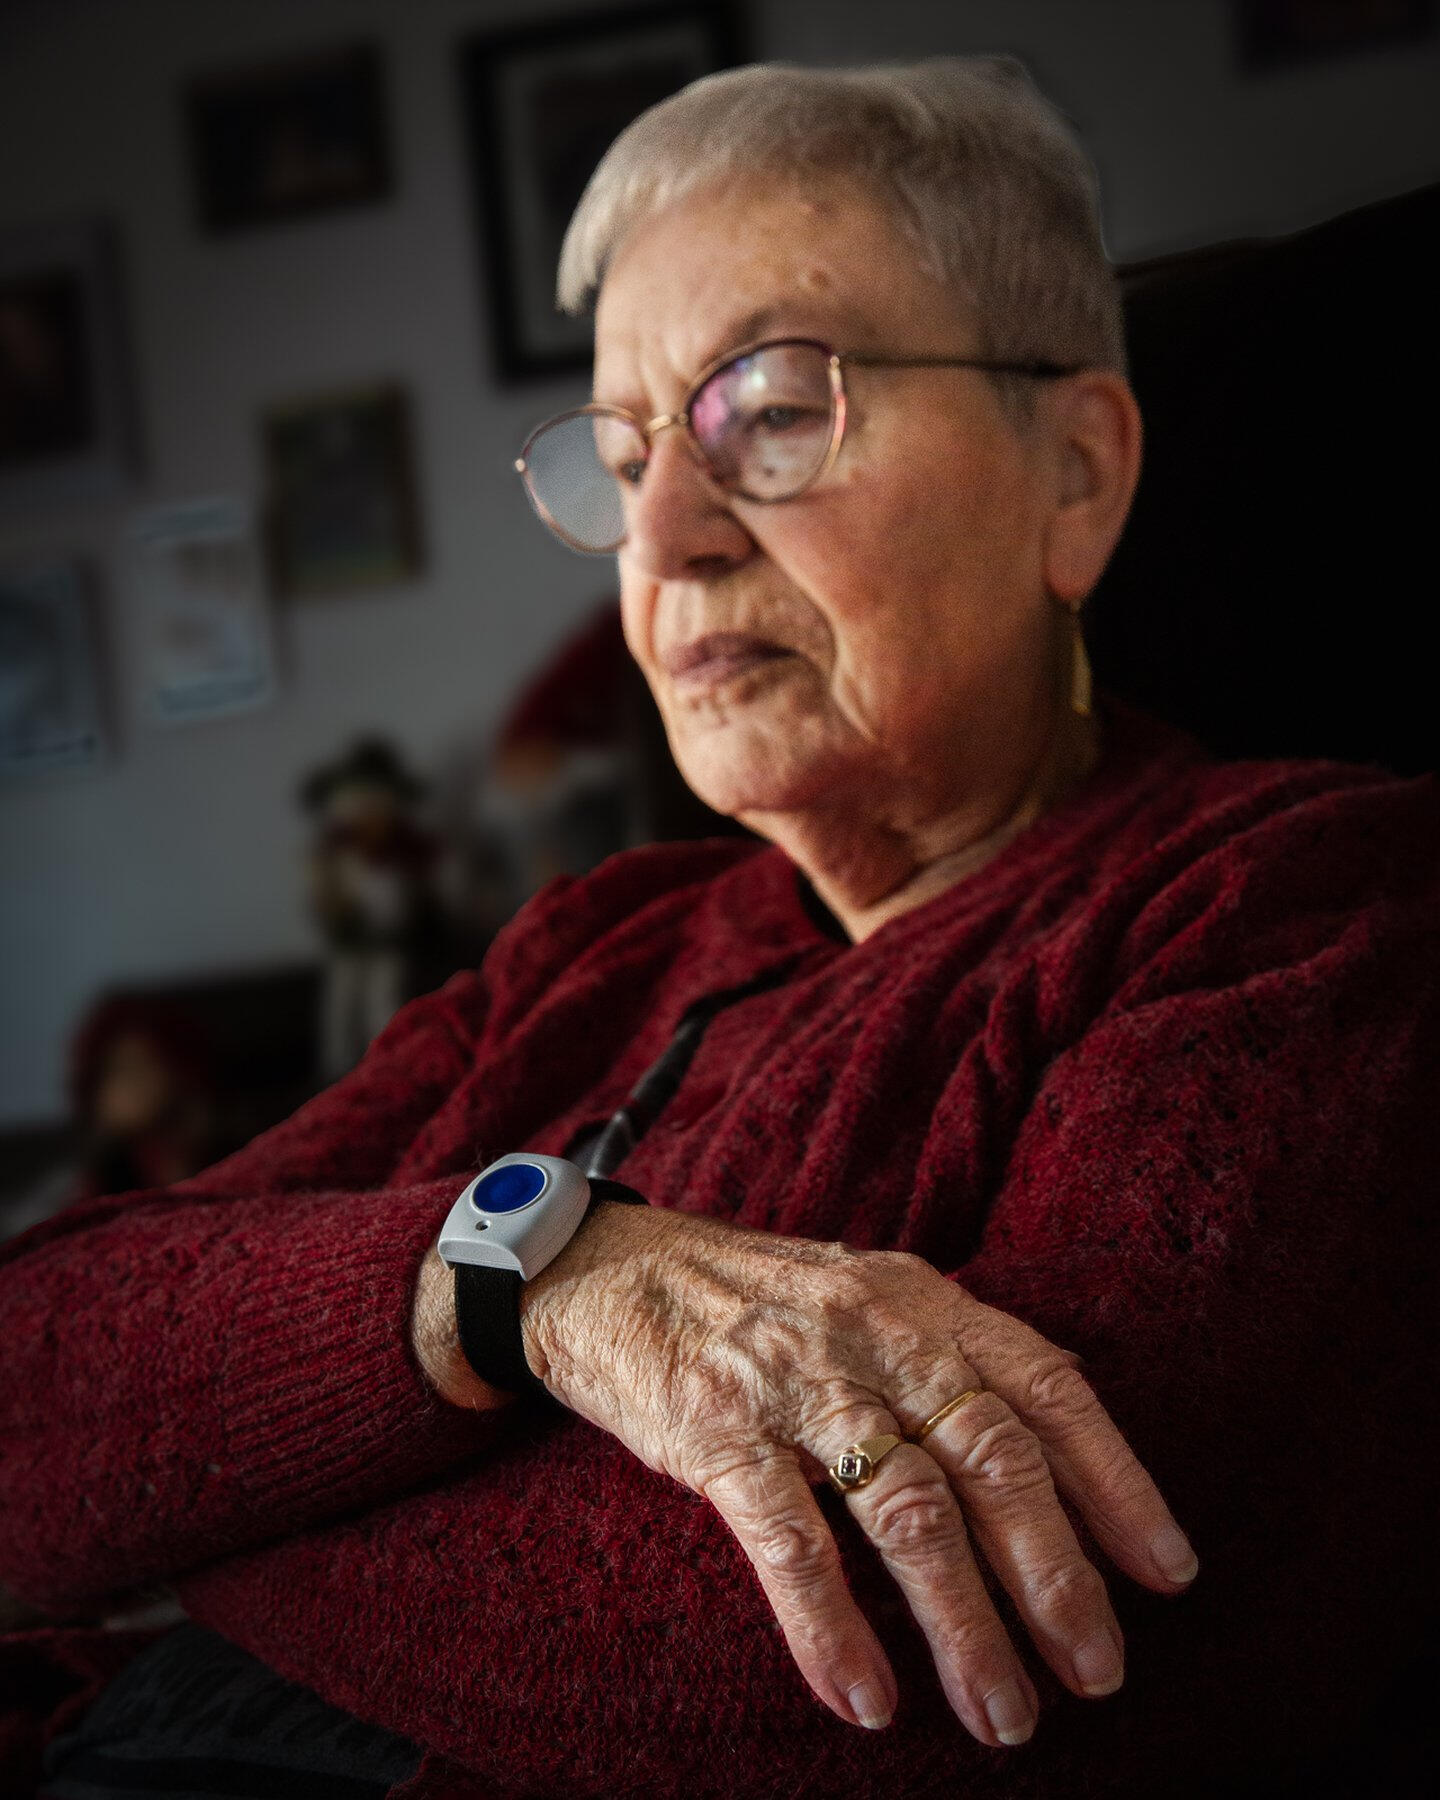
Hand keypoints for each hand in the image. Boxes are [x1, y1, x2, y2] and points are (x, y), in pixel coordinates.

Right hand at [519, 1203, 1198, 1750]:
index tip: (1167, 1573)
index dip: (1116, 1481)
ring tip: (1004, 1713)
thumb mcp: (863, 1292)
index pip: (1047, 1386)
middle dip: (1055, 1576)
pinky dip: (833, 1626)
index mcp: (920, 1300)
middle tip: (1098, 1672)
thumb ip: (947, 1349)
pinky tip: (867, 1696)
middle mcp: (873, 1331)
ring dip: (965, 1625)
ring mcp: (794, 1379)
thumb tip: (1054, 1428)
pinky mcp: (714, 1428)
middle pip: (992, 1457)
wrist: (600, 1267)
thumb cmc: (748, 1296)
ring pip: (907, 1511)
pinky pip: (791, 1540)